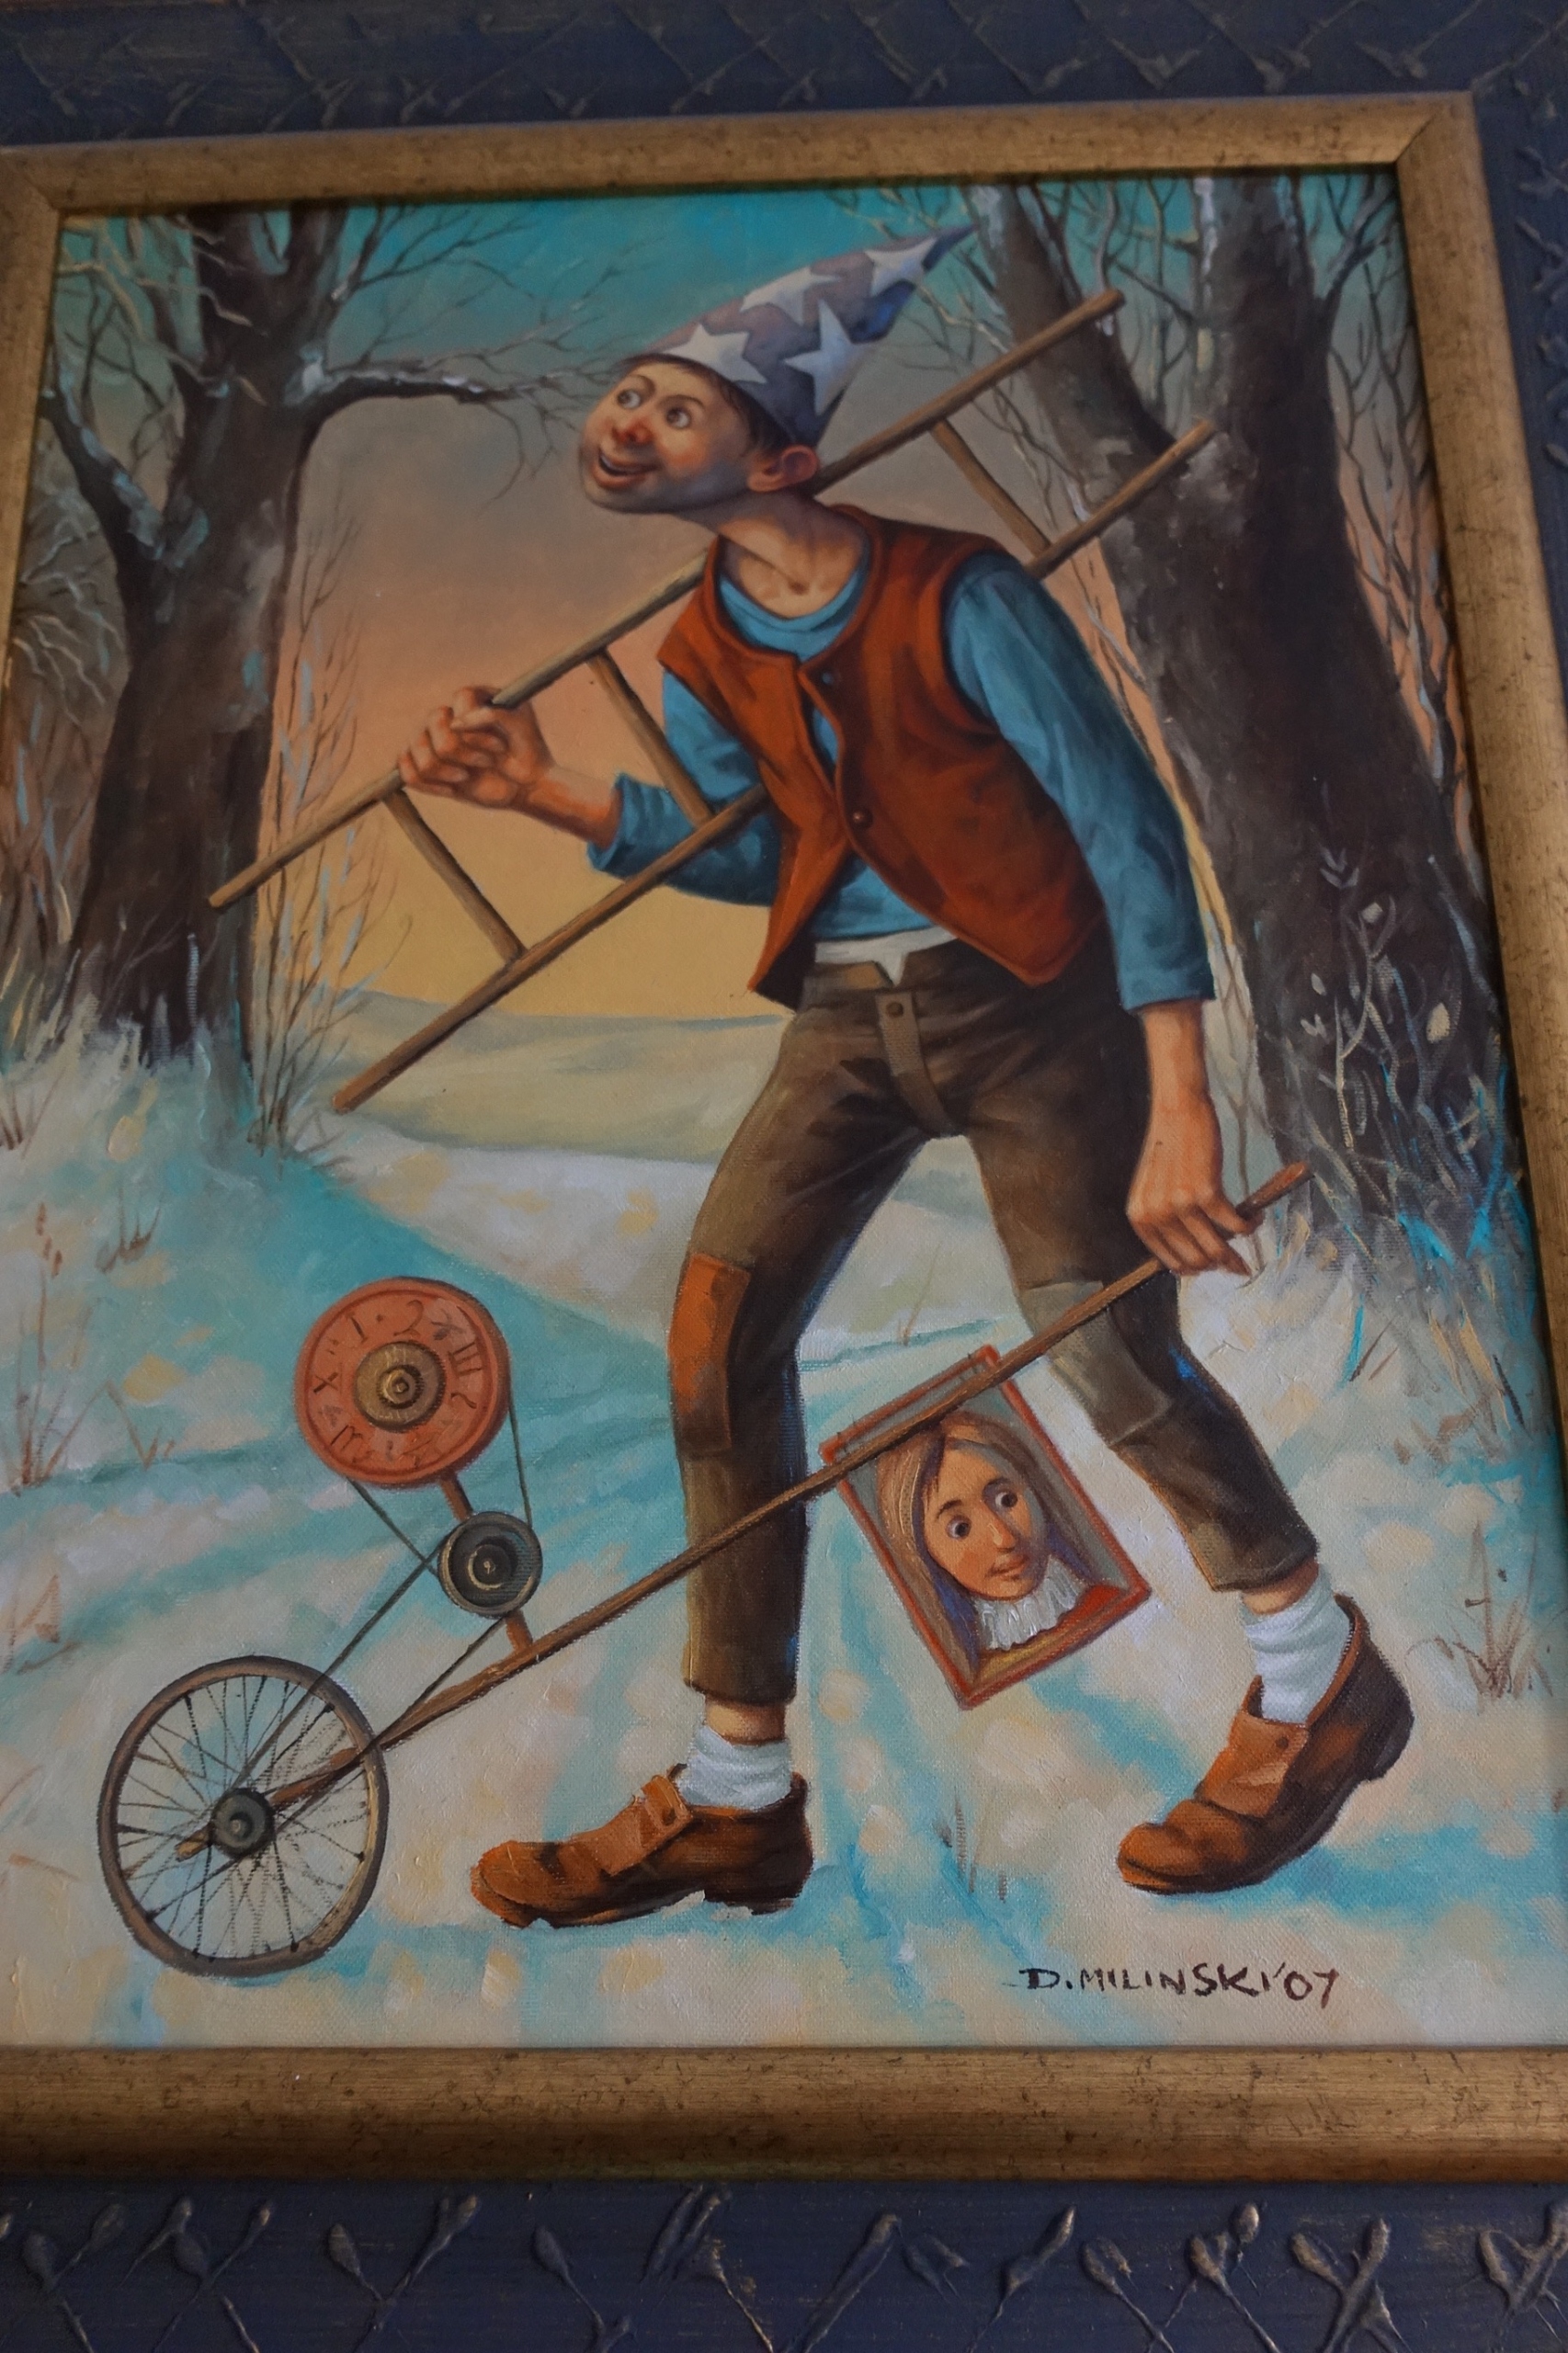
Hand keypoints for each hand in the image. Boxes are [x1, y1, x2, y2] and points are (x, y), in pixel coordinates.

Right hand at [397, 685, 551, 811]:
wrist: (526, 783)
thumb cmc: (527, 751)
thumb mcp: (520, 725)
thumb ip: (491, 714)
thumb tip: (455, 724)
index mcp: (471, 699)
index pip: (460, 700)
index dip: (476, 728)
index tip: (500, 748)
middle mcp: (448, 716)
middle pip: (433, 723)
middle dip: (460, 750)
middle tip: (488, 762)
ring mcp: (434, 740)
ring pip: (415, 749)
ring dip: (443, 769)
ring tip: (466, 777)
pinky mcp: (428, 766)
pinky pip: (407, 773)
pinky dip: (428, 785)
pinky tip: (452, 790)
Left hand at [1129, 1001, 1256, 1276]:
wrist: (1177, 1109)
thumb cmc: (1170, 1147)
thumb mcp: (1155, 1188)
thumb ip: (1166, 1219)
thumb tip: (1197, 1254)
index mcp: (1140, 1218)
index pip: (1171, 1262)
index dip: (1197, 1269)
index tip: (1215, 1267)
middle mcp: (1156, 1216)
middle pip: (1197, 1260)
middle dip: (1222, 1263)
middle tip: (1240, 1260)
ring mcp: (1179, 1206)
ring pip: (1216, 1249)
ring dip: (1239, 1250)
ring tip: (1250, 1235)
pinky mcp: (1205, 1193)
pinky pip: (1235, 1224)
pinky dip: (1250, 1225)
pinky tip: (1257, 1217)